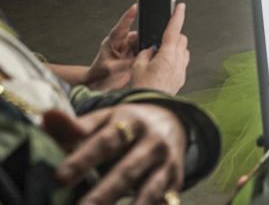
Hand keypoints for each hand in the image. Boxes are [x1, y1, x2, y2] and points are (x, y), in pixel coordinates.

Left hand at [45, 103, 186, 204]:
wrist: (173, 120)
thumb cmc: (127, 124)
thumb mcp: (106, 118)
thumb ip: (76, 125)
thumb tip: (48, 116)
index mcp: (132, 122)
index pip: (106, 141)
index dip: (84, 158)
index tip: (61, 177)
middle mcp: (154, 141)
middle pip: (128, 169)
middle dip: (104, 192)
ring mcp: (167, 163)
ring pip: (150, 190)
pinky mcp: (176, 181)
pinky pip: (167, 201)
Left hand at [83, 4, 138, 90]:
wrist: (98, 84)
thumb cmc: (100, 75)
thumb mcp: (112, 69)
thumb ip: (127, 62)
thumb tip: (142, 57)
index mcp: (112, 42)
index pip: (121, 27)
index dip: (128, 16)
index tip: (135, 7)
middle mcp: (120, 43)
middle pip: (137, 36)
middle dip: (143, 40)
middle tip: (145, 50)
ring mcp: (127, 49)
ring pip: (142, 44)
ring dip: (144, 50)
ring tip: (141, 59)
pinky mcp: (132, 55)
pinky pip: (143, 51)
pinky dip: (146, 55)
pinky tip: (145, 60)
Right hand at [131, 3, 188, 94]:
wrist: (150, 106)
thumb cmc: (143, 87)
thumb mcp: (138, 65)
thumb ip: (146, 52)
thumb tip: (152, 49)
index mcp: (167, 54)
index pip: (174, 30)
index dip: (177, 16)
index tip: (181, 6)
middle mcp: (178, 60)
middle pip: (181, 39)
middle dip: (173, 35)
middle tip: (160, 40)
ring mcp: (181, 69)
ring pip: (183, 50)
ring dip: (174, 48)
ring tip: (159, 55)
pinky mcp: (181, 78)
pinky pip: (182, 62)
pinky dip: (175, 59)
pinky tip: (163, 66)